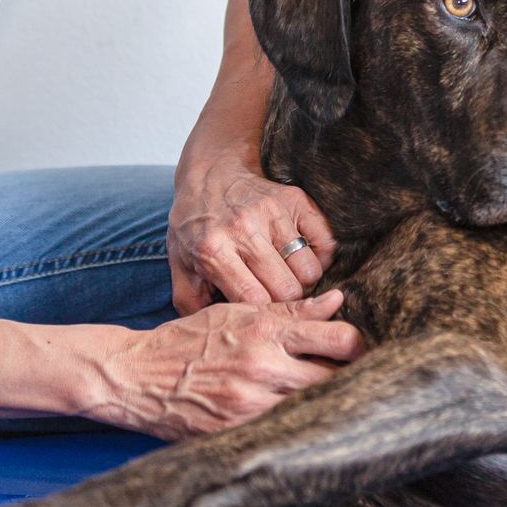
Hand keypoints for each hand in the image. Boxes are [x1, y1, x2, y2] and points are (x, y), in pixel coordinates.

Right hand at [90, 290, 364, 441]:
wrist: (135, 374)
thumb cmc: (190, 339)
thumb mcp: (237, 313)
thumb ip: (290, 311)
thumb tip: (338, 301)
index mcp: (266, 332)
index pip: (339, 339)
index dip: (359, 346)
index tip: (358, 351)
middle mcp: (262, 368)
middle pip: (335, 380)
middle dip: (348, 380)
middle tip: (354, 381)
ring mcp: (248, 405)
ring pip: (311, 410)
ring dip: (323, 407)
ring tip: (330, 405)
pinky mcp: (233, 434)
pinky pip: (281, 434)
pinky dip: (293, 429)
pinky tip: (297, 425)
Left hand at [169, 153, 335, 312]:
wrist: (211, 173)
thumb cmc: (196, 226)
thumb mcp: (179, 264)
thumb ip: (190, 303)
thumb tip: (216, 333)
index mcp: (212, 249)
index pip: (254, 298)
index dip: (263, 314)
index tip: (262, 317)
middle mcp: (244, 229)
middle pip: (287, 289)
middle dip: (286, 304)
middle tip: (277, 301)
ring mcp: (273, 212)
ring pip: (310, 270)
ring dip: (303, 282)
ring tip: (287, 278)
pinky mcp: (296, 201)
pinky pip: (327, 243)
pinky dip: (319, 259)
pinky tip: (300, 259)